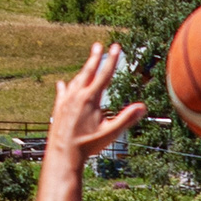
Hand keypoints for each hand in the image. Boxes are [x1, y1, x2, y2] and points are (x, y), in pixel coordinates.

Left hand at [47, 43, 144, 163]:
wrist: (63, 155)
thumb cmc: (87, 145)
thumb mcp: (110, 133)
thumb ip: (126, 119)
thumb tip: (142, 107)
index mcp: (90, 99)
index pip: (104, 75)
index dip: (112, 60)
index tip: (116, 47)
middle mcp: (76, 96)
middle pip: (88, 72)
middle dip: (95, 58)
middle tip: (98, 45)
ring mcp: (66, 102)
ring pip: (76, 81)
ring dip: (83, 71)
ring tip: (88, 65)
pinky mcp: (58, 109)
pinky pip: (62, 93)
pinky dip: (65, 87)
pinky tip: (63, 84)